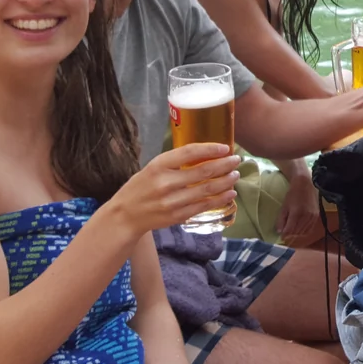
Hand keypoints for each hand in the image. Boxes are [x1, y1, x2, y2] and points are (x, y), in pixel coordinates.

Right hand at [104, 143, 239, 234]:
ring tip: (235, 175)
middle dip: (225, 165)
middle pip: (203, 171)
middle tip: (237, 160)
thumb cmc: (141, 187)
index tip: (225, 147)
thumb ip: (175, 162)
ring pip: (207, 189)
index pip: (189, 152)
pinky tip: (229, 193)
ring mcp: (172, 201)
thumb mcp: (153, 167)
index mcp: (158, 165)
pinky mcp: (178, 216)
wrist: (126, 215)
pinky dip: (219, 199)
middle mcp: (165, 183)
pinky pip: (204, 205)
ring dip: (226, 182)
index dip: (210, 149)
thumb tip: (206, 153)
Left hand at [275, 164, 327, 245]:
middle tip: (286, 234)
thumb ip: (281, 220)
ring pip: (304, 232)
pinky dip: (304, 231)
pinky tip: (300, 230)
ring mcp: (312, 217)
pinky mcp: (317, 216)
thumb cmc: (293, 194)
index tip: (281, 236)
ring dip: (297, 234)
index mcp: (296, 213)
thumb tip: (279, 232)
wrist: (305, 184)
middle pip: (297, 232)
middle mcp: (306, 216)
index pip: (290, 230)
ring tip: (292, 231)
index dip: (284, 235)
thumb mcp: (284, 206)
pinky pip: (310, 229)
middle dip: (290, 235)